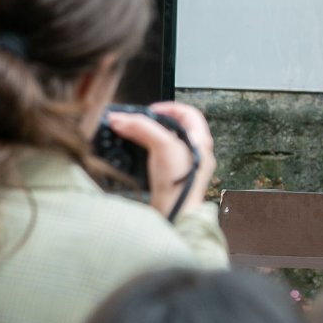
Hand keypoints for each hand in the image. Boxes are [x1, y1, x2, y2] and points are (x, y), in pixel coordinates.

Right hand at [107, 100, 217, 217]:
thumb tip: (122, 119)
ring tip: (124, 130)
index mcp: (200, 140)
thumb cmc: (179, 183)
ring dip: (143, 133)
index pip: (189, 113)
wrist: (175, 214)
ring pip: (161, 140)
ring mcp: (181, 165)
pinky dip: (142, 147)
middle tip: (131, 120)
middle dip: (149, 121)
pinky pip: (156, 155)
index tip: (151, 110)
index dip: (170, 107)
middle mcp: (193, 151)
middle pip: (171, 126)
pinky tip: (130, 146)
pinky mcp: (169, 177)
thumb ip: (143, 129)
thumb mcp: (163, 146)